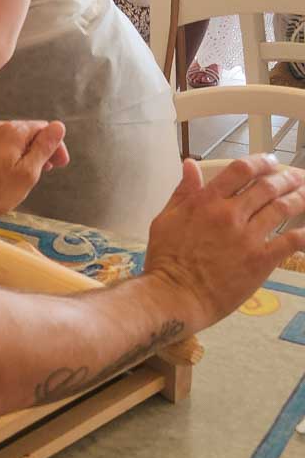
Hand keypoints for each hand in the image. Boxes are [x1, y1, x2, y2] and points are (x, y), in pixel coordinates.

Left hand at [0, 120, 67, 229]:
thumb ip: (44, 148)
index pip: (44, 128)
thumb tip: (58, 127)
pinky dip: (12, 155)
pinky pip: (2, 145)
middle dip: (41, 149)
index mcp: (13, 131)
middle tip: (47, 170)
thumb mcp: (27, 173)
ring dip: (27, 153)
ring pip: (16, 139)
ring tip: (30, 174)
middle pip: (29, 132)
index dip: (55, 146)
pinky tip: (12, 172)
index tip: (59, 164)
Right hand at [142, 156, 304, 331]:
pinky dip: (303, 234)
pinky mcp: (261, 261)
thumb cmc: (165, 259)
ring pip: (281, 209)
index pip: (240, 170)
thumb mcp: (166, 219)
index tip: (270, 162)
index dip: (260, 162)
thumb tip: (189, 165)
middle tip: (295, 177)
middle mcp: (230, 214)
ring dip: (298, 198)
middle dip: (285, 178)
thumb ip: (182, 191)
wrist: (176, 295)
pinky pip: (290, 242)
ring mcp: (248, 237)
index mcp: (206, 201)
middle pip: (267, 186)